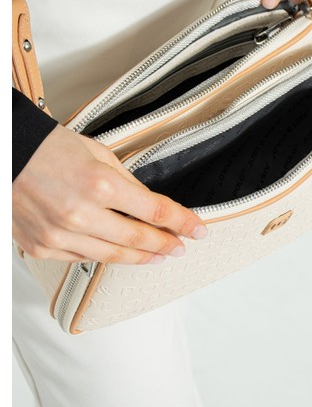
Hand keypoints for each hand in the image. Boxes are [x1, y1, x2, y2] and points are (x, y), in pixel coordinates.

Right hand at [12, 125, 206, 263]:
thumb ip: (126, 182)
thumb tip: (148, 204)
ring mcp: (60, 235)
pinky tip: (120, 253)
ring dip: (141, 256)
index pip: (156, 211)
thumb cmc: (48, 147)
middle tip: (180, 246)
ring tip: (158, 255)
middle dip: (166, 243)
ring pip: (113, 255)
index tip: (197, 229)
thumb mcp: (98, 154)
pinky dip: (106, 256)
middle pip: (139, 238)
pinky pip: (84, 259)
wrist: (7, 154)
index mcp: (100, 184)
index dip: (182, 222)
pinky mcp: (43, 246)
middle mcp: (80, 214)